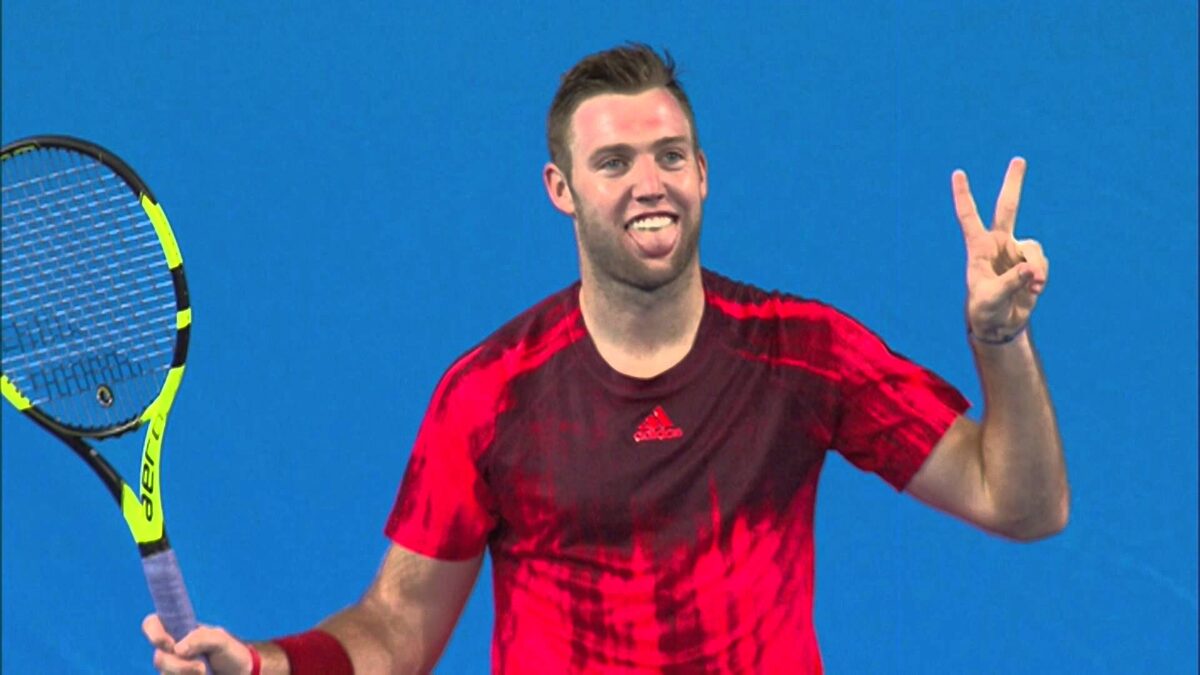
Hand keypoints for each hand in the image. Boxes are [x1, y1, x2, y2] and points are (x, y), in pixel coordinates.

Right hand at [144, 613, 254, 674]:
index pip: (152, 624)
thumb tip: (178, 649)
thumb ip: (201, 638)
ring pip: (165, 674)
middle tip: (201, 668)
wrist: (240, 674)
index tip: (170, 644)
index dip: (154, 633)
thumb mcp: (221, 640)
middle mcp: (170, 650)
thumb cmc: (229, 652)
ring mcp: (171, 668)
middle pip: (159, 658)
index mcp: (177, 630)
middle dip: (179, 666)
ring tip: (205, 673)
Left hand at [952, 157, 1048, 341]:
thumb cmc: (985, 310)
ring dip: (1036, 266)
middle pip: (1007, 207)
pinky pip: (1042, 264)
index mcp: (978, 248)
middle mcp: (998, 245)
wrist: (999, 324)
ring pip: (1033, 248)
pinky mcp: (1031, 265)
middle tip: (1019, 159)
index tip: (958, 173)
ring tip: (1033, 285)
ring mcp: (1016, 253)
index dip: (964, 196)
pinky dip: (1041, 276)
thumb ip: (1011, 282)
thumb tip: (1031, 270)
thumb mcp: (991, 298)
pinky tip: (1035, 289)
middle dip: (1013, 184)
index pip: (969, 217)